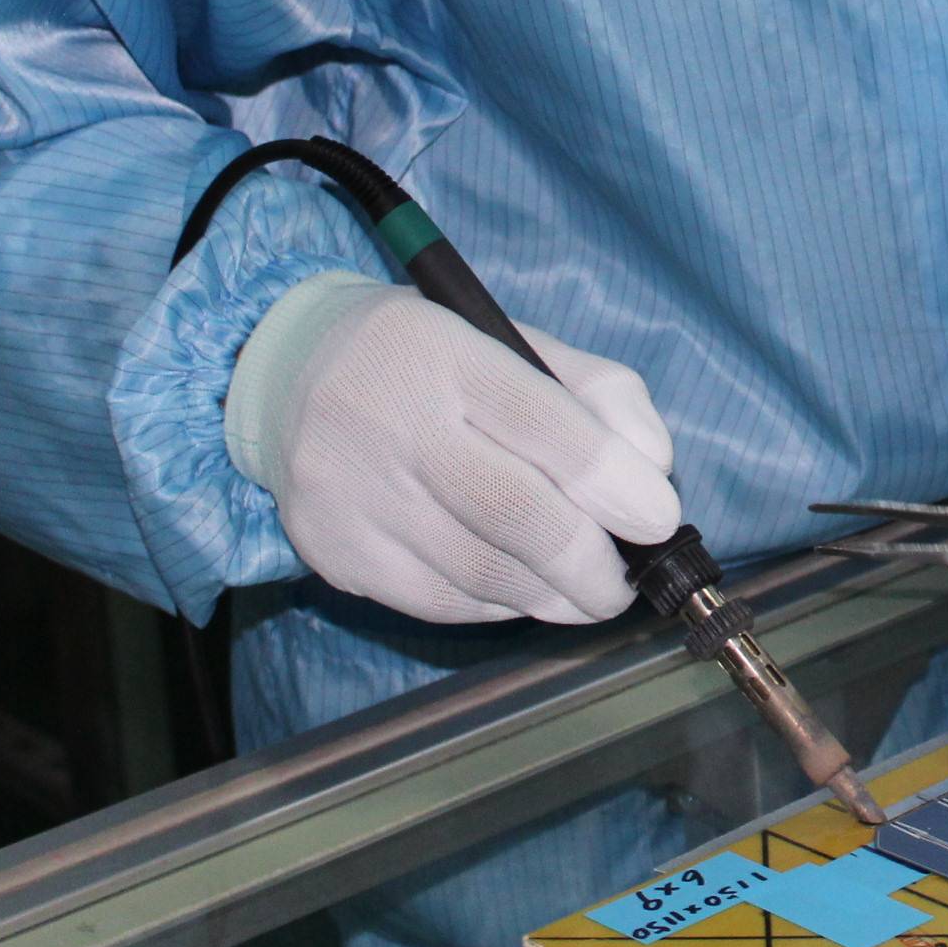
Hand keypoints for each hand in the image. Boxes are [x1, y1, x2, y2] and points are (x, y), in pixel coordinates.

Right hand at [227, 273, 679, 625]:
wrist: (287, 374)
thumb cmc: (429, 359)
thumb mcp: (515, 341)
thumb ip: (600, 393)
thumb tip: (653, 469)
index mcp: (445, 351)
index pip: (541, 422)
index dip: (611, 481)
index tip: (659, 518)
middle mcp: (389, 420)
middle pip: (511, 513)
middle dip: (588, 564)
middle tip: (623, 583)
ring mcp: (351, 492)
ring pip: (477, 572)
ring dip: (550, 595)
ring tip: (583, 591)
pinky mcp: (332, 549)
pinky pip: (436, 601)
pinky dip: (496, 606)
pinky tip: (518, 588)